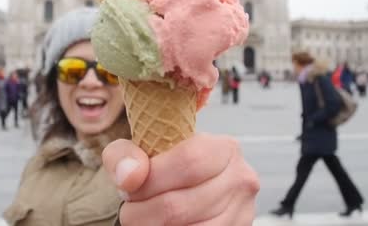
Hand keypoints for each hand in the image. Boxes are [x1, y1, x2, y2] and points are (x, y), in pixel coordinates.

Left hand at [102, 133, 258, 224]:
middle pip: (179, 205)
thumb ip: (125, 155)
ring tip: (144, 219)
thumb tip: (129, 177)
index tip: (129, 190)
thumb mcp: (141, 149)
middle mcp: (240, 179)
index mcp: (224, 148)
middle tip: (130, 211)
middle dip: (142, 213)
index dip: (149, 182)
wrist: (188, 184)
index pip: (188, 163)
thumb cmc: (166, 164)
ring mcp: (242, 212)